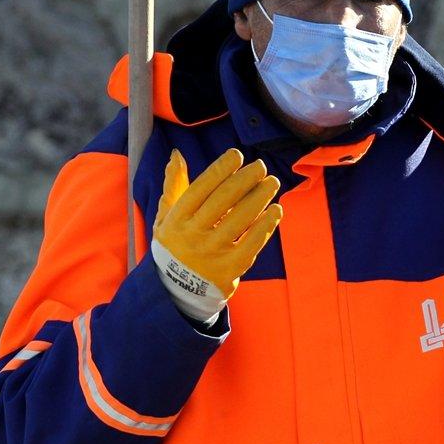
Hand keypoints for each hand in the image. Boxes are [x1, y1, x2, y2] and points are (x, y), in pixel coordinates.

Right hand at [150, 148, 282, 318]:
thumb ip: (174, 186)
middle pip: (223, 200)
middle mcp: (193, 235)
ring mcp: (212, 253)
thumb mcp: (166, 216)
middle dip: (245, 179)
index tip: (237, 154)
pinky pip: (252, 242)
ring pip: (241, 219)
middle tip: (261, 166)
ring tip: (272, 183)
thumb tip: (176, 155)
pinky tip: (276, 210)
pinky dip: (266, 225)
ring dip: (260, 197)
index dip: (220, 169)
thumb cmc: (177, 243)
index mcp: (176, 219)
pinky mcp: (230, 268)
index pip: (201, 188)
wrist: (178, 289)